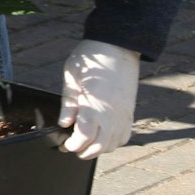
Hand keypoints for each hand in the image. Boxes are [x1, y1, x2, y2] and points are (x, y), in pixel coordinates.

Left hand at [58, 39, 139, 159]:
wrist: (118, 44)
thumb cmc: (93, 57)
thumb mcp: (72, 77)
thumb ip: (68, 103)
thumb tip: (64, 123)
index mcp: (94, 104)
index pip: (84, 137)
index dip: (73, 145)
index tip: (65, 144)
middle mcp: (111, 113)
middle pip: (100, 146)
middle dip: (84, 151)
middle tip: (72, 147)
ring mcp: (123, 113)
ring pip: (113, 144)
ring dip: (99, 149)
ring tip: (86, 145)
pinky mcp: (129, 110)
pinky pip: (124, 135)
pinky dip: (114, 142)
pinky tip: (104, 138)